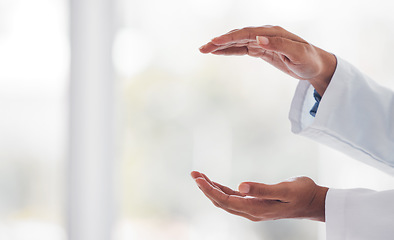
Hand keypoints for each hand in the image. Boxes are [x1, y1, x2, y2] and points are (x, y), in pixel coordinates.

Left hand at [191, 171, 327, 221]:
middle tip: (194, 174)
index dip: (210, 190)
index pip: (226, 201)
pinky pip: (233, 198)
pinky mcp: (255, 203)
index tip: (198, 179)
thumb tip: (240, 186)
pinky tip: (215, 183)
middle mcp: (251, 211)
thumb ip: (262, 189)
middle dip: (206, 188)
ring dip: (212, 189)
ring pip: (225, 200)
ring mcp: (252, 208)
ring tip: (200, 176)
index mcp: (256, 209)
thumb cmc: (302, 193)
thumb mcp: (284, 190)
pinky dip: (222, 190)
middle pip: (221, 202)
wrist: (313, 202)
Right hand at [199, 26, 336, 95]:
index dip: (229, 38)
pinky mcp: (262, 50)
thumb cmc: (309, 60)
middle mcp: (265, 34)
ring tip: (205, 50)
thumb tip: (258, 38)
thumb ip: (278, 45)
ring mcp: (262, 42)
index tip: (214, 42)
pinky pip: (242, 50)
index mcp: (272, 33)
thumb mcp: (297, 54)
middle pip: (237, 36)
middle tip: (202, 48)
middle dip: (219, 42)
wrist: (316, 66)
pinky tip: (219, 53)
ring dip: (221, 46)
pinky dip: (230, 51)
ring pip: (237, 43)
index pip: (246, 34)